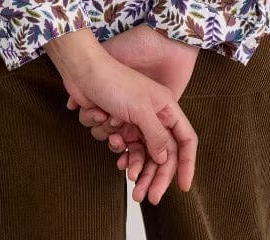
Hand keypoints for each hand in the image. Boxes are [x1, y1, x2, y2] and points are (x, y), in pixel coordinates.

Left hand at [66, 24, 200, 201]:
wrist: (83, 72)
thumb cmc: (114, 82)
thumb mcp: (141, 110)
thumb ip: (157, 136)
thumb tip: (166, 158)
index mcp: (166, 108)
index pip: (185, 140)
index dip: (187, 163)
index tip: (183, 187)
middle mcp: (153, 116)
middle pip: (162, 154)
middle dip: (154, 175)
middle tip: (147, 196)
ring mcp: (135, 121)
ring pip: (140, 153)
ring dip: (133, 163)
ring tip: (127, 175)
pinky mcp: (117, 124)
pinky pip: (121, 146)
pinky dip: (116, 146)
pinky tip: (113, 141)